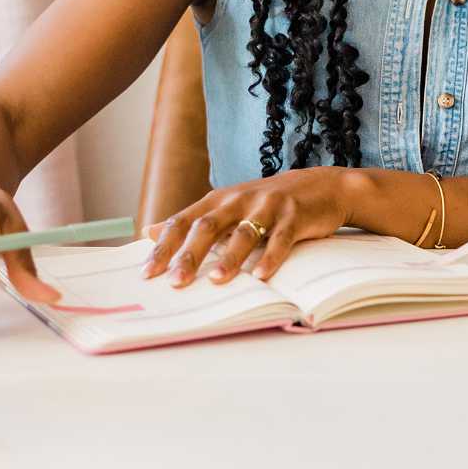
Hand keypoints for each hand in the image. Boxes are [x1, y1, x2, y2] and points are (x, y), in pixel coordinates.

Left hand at [142, 167, 351, 285]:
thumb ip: (190, 221)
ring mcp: (267, 206)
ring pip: (244, 232)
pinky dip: (270, 257)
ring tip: (218, 281)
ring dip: (230, 258)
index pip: (183, 223)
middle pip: (208, 227)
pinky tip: (261, 275)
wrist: (320, 186)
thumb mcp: (225, 206)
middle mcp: (238, 200)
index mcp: (217, 201)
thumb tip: (148, 231)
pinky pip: (281, 238)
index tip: (147, 273)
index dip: (164, 247)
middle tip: (176, 282)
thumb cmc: (265, 203)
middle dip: (190, 255)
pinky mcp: (294, 216)